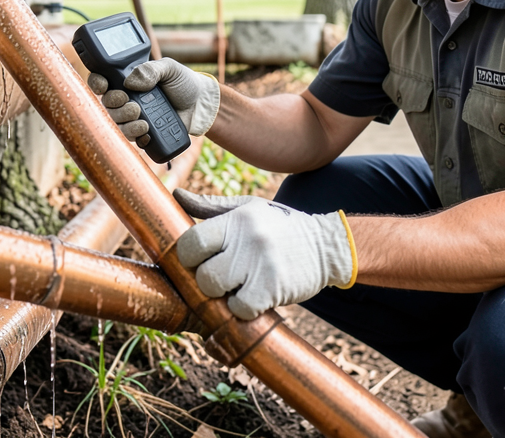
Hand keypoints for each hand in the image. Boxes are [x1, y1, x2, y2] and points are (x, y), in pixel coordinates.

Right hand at [87, 59, 219, 147]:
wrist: (200, 105)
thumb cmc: (183, 83)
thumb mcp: (170, 68)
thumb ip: (151, 69)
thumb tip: (131, 81)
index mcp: (128, 80)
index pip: (102, 81)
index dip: (97, 83)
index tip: (103, 85)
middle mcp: (126, 99)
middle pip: (106, 105)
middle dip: (115, 105)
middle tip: (134, 104)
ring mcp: (134, 117)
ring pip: (116, 123)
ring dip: (125, 123)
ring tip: (143, 120)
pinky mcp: (143, 133)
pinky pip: (131, 139)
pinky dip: (136, 136)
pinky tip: (147, 132)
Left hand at [173, 189, 355, 319]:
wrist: (327, 246)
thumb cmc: (280, 227)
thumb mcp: (249, 208)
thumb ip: (211, 207)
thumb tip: (176, 195)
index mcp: (237, 219)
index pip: (191, 243)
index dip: (188, 257)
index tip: (199, 261)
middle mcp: (248, 239)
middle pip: (201, 273)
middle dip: (206, 280)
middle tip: (223, 277)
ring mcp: (261, 264)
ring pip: (216, 292)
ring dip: (223, 296)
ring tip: (237, 287)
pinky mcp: (273, 288)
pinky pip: (240, 309)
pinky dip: (243, 309)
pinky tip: (253, 297)